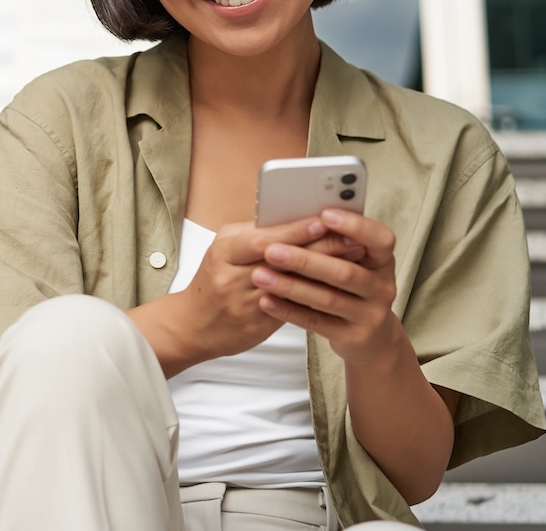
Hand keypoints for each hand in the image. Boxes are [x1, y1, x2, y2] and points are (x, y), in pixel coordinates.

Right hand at [163, 217, 361, 359]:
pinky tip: (337, 287)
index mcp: (225, 250)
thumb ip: (255, 235)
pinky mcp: (257, 325)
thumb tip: (295, 219)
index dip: (297, 230)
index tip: (325, 220)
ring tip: (353, 261)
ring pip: (292, 286)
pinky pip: (291, 309)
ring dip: (325, 272)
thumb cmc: (213, 280)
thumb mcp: (225, 250)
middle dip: (321, 248)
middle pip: (283, 260)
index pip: (265, 238)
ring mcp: (245, 303)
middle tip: (353, 239)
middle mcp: (233, 277)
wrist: (192, 326)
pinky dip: (315, 295)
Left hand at [253, 208, 403, 362]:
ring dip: (290, 286)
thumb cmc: (353, 289)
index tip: (324, 215)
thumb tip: (298, 217)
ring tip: (260, 276)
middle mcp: (382, 287)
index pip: (381, 239)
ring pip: (327, 299)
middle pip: (346, 272)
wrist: (370, 338)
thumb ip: (335, 243)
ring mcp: (370, 315)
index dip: (356, 226)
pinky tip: (266, 301)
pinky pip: (316, 323)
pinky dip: (288, 311)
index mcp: (383, 260)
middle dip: (306, 260)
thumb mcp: (354, 263)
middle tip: (272, 251)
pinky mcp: (353, 337)